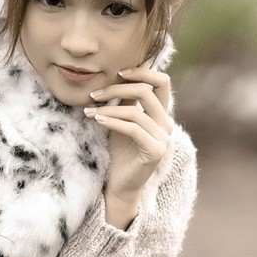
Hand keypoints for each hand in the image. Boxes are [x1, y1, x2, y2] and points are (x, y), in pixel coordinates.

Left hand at [84, 64, 174, 207]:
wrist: (121, 184)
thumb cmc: (120, 152)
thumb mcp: (122, 120)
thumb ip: (126, 100)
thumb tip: (120, 73)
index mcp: (161, 114)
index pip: (162, 82)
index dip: (142, 72)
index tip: (117, 73)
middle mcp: (167, 124)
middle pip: (147, 91)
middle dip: (118, 88)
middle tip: (95, 94)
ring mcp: (164, 139)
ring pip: (135, 111)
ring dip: (108, 109)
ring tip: (89, 111)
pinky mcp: (156, 151)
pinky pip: (132, 128)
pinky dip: (112, 121)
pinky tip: (97, 120)